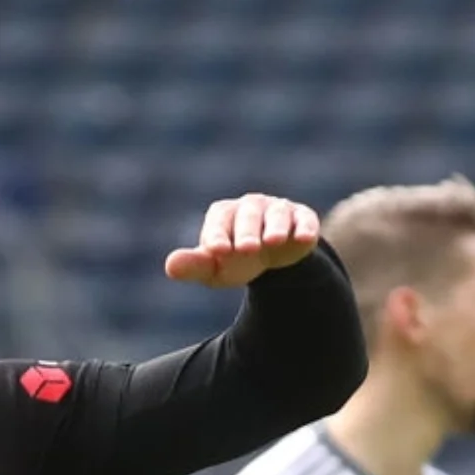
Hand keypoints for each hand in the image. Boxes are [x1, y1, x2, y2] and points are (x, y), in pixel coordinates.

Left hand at [164, 193, 323, 288]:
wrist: (270, 260)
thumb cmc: (234, 260)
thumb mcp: (214, 268)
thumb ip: (194, 266)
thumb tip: (170, 267)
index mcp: (224, 215)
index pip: (218, 221)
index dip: (217, 235)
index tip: (215, 251)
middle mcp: (251, 207)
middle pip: (248, 215)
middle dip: (246, 231)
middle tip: (246, 249)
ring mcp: (277, 210)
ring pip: (276, 214)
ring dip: (274, 228)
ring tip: (272, 241)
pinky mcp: (302, 217)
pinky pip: (304, 219)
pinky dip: (304, 227)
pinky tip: (303, 239)